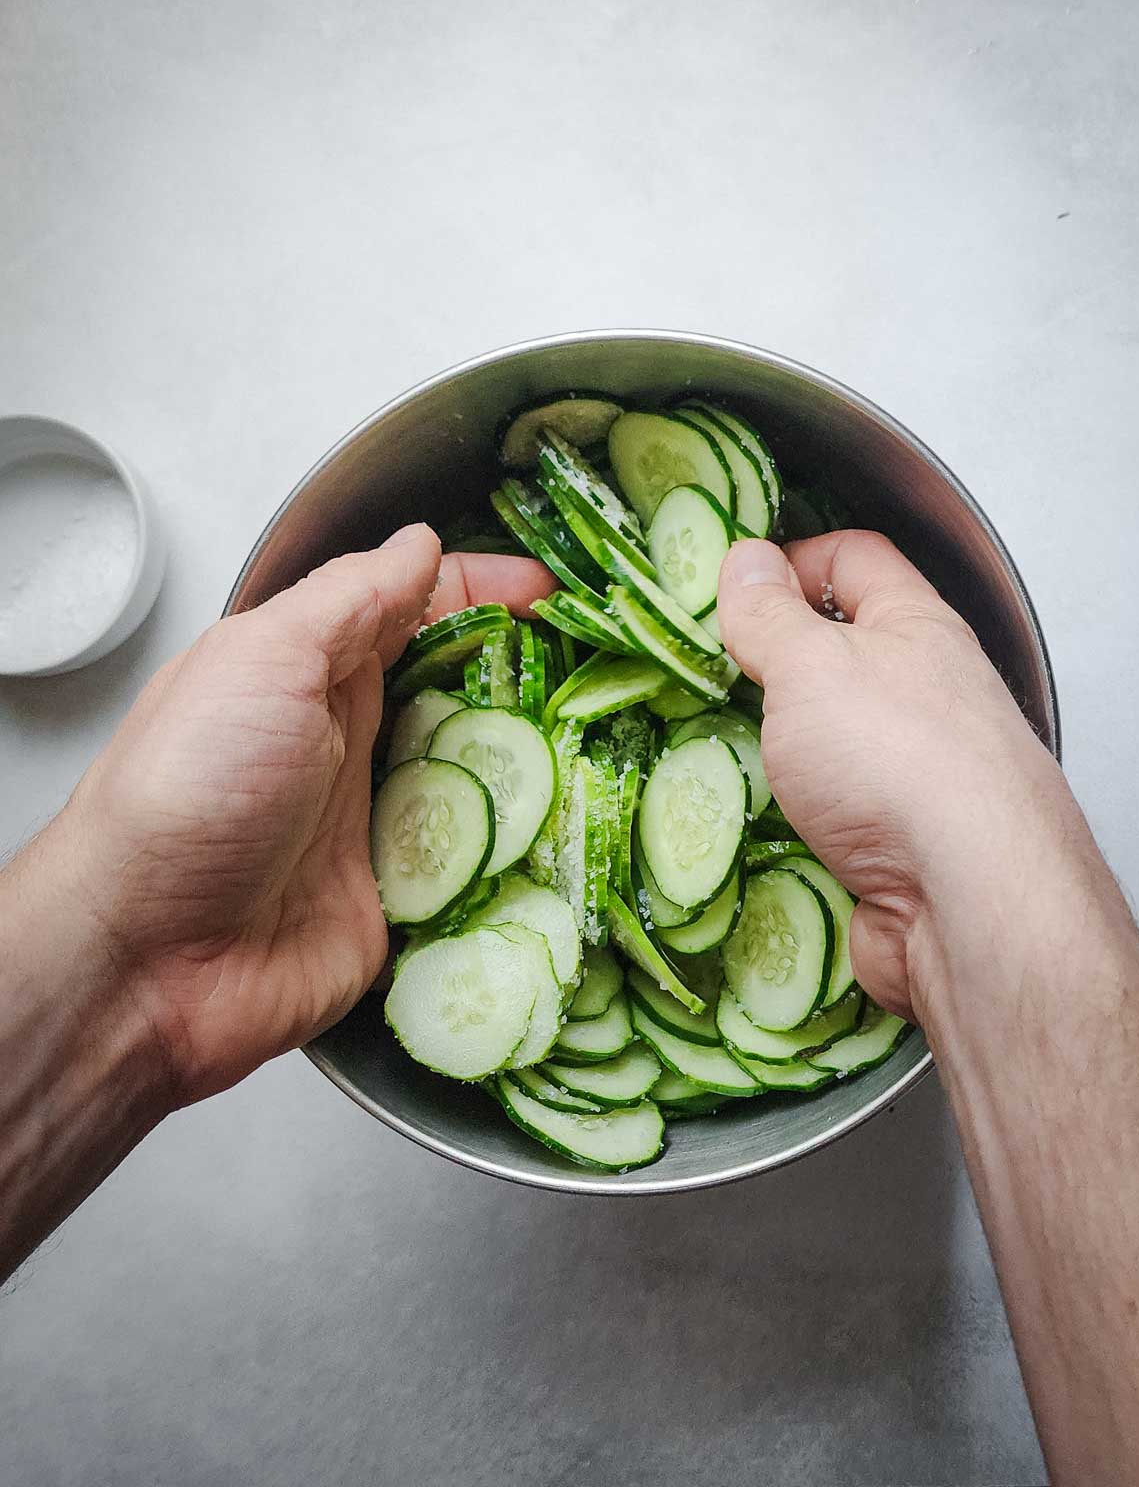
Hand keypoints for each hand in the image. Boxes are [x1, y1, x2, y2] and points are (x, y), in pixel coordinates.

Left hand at [63, 526, 554, 1105]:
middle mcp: (355, 739)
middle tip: (609, 669)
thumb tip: (419, 543)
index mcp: (317, 669)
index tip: (557, 590)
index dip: (487, 589)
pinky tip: (584, 837)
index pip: (418, 606)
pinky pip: (483, 866)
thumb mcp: (262, 660)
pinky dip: (529, 852)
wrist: (150, 963)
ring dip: (542, 762)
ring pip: (486, 776)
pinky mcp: (404, 900)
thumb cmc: (187, 795)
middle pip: (464, 689)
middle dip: (536, 674)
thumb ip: (349, 599)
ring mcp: (383, 822)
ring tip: (620, 747)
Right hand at [717, 532, 1072, 1018]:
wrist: (969, 903)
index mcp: (916, 629)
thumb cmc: (898, 761)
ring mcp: (915, 776)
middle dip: (771, 665)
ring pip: (829, 745)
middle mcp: (926, 696)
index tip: (729, 587)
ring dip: (773, 751)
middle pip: (839, 657)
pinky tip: (748, 826)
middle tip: (708, 675)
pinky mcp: (898, 851)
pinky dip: (786, 822)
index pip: (854, 559)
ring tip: (714, 753)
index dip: (790, 558)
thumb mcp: (811, 664)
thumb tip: (746, 559)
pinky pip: (828, 820)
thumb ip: (771, 614)